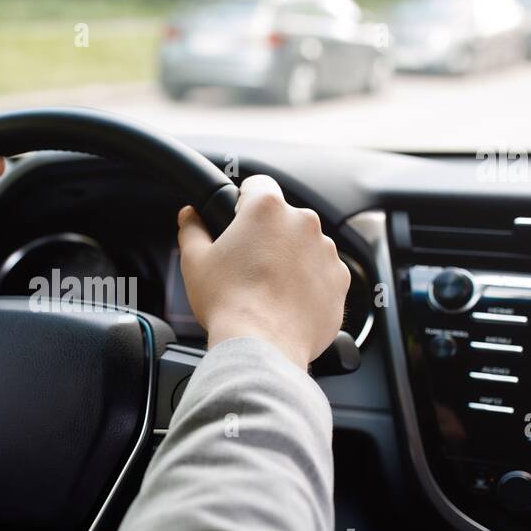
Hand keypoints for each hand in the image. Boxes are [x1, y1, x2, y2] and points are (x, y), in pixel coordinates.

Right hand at [177, 174, 349, 367]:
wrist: (262, 346)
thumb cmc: (228, 302)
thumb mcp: (195, 261)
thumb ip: (192, 229)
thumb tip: (189, 216)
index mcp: (267, 209)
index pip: (258, 184)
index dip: (243, 201)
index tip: (237, 220)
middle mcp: (303, 223)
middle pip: (283, 218)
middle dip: (268, 236)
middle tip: (247, 264)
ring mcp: (327, 252)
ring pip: (305, 246)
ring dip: (291, 259)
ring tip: (268, 289)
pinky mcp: (340, 281)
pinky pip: (323, 274)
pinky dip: (309, 284)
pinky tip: (286, 303)